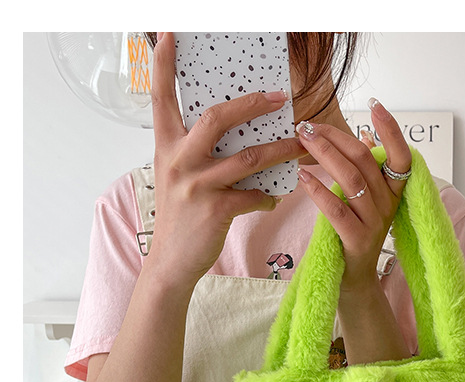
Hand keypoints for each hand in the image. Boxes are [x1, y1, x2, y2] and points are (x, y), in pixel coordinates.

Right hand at [149, 33, 305, 288]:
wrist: (171, 262)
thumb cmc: (180, 217)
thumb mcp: (177, 177)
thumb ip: (194, 152)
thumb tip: (231, 132)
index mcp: (166, 146)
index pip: (161, 96)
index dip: (163, 64)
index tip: (168, 33)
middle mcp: (178, 160)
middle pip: (217, 118)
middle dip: (252, 104)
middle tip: (279, 97)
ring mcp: (196, 185)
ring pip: (248, 158)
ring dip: (280, 151)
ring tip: (301, 146)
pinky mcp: (215, 210)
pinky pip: (254, 195)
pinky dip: (268, 197)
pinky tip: (273, 199)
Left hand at [294, 98, 411, 290]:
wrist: (353, 280)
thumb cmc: (355, 234)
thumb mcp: (366, 201)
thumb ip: (367, 171)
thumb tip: (365, 136)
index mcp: (393, 192)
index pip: (401, 155)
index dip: (391, 129)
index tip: (375, 105)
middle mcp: (388, 204)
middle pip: (364, 160)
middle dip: (334, 137)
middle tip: (307, 125)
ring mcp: (374, 223)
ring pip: (350, 179)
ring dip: (323, 155)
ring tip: (302, 141)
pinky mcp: (357, 240)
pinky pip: (337, 210)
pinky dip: (318, 190)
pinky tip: (302, 177)